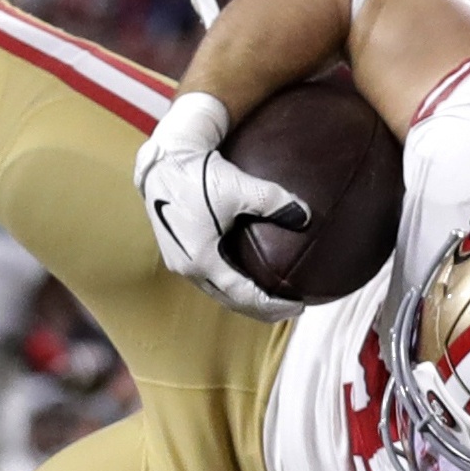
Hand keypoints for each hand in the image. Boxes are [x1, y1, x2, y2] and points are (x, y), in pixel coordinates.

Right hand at [133, 92, 308, 321]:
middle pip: (229, 301)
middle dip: (261, 309)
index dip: (272, 305)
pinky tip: (246, 277)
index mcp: (202, 259)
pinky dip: (230, 285)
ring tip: (270, 298)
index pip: (243, 296)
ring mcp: (179, 262)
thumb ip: (276, 202)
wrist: (163, 161)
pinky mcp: (177, 252)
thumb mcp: (241, 187)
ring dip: (244, 298)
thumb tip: (306, 216)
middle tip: (290, 308)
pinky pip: (208, 279)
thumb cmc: (199, 174)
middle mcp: (187, 268)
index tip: (298, 306)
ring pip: (217, 292)